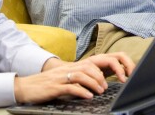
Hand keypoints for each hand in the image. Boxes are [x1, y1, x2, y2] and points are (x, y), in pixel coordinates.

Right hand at [15, 53, 133, 103]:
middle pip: (95, 64)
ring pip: (84, 74)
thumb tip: (105, 81)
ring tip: (102, 90)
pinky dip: (81, 91)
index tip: (127, 74)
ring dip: (96, 82)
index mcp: (78, 65)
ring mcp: (63, 76)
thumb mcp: (71, 78)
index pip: (102, 58)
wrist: (27, 87)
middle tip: (117, 82)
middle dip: (109, 72)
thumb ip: (86, 77)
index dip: (117, 64)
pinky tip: (88, 97)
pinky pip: (71, 86)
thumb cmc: (51, 84)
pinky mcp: (55, 86)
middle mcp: (72, 68)